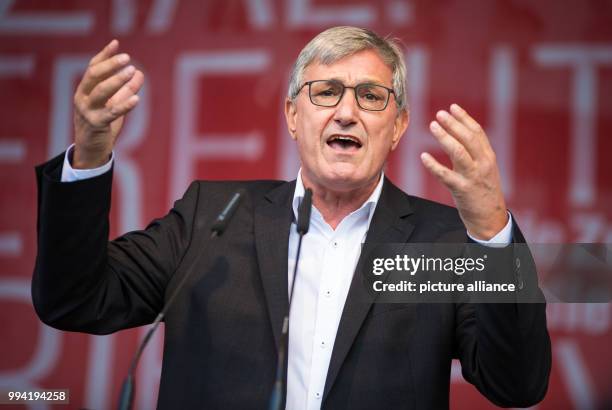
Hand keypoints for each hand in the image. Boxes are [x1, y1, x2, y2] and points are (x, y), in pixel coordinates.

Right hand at [73, 39, 143, 167]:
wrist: (91, 149)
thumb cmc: (102, 124)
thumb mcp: (114, 104)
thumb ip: (126, 90)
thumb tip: (140, 73)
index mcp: (85, 89)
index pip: (92, 67)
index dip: (104, 55)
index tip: (116, 43)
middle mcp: (82, 97)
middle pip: (94, 75)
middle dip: (111, 65)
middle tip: (128, 59)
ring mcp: (87, 111)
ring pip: (101, 91)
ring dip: (117, 80)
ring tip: (133, 71)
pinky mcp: (96, 124)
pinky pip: (112, 112)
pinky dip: (124, 105)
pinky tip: (136, 99)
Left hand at [421, 104, 507, 239]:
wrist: (490, 217)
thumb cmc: (483, 191)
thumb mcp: (484, 169)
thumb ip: (475, 153)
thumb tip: (459, 133)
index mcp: (488, 157)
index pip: (477, 132)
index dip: (465, 118)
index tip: (452, 107)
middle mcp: (483, 164)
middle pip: (468, 138)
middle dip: (454, 124)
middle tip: (439, 114)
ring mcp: (473, 177)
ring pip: (458, 152)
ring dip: (444, 138)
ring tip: (432, 126)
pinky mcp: (462, 190)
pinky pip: (445, 175)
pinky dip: (433, 165)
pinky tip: (423, 156)